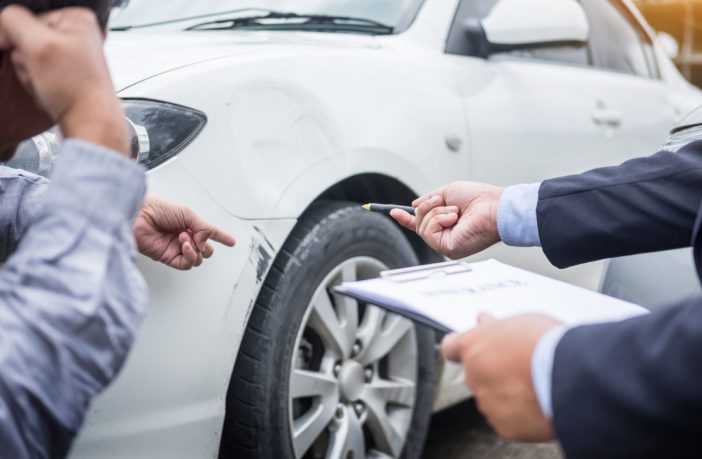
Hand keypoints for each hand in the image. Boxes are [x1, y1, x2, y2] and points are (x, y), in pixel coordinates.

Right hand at [0, 6, 127, 153]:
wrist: (90, 122)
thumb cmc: (78, 90)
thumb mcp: (38, 46)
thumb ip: (14, 21)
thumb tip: (5, 20)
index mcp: (77, 20)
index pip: (25, 19)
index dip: (19, 40)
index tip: (29, 56)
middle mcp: (77, 36)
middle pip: (27, 40)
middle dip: (27, 60)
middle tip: (44, 74)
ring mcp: (71, 57)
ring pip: (29, 59)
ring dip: (31, 74)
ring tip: (50, 84)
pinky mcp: (66, 75)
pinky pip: (37, 74)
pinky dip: (37, 84)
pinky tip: (52, 91)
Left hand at [134, 195, 235, 269]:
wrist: (139, 216)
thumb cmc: (158, 208)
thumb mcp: (188, 214)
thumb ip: (203, 228)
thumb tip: (207, 242)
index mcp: (189, 225)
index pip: (209, 233)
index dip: (221, 237)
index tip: (231, 242)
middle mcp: (184, 238)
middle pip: (206, 250)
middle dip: (206, 245)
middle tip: (197, 237)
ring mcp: (177, 249)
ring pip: (198, 259)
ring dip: (195, 249)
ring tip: (184, 238)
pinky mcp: (168, 258)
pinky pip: (186, 264)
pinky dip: (189, 256)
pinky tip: (184, 246)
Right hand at [390, 182, 503, 258]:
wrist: (495, 207)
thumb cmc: (479, 199)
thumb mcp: (448, 192)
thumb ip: (430, 199)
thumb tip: (413, 206)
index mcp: (447, 224)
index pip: (423, 224)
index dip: (407, 218)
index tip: (394, 211)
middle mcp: (446, 236)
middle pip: (419, 223)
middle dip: (427, 208)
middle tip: (441, 201)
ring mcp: (446, 244)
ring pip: (422, 226)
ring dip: (436, 212)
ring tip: (455, 211)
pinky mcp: (448, 249)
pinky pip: (429, 232)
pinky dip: (439, 219)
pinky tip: (454, 218)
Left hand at [442, 313, 560, 441]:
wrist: (569, 377)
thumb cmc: (547, 345)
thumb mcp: (519, 322)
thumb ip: (496, 327)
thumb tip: (487, 323)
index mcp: (473, 346)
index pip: (451, 347)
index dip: (461, 349)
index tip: (469, 349)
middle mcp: (473, 375)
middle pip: (476, 374)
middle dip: (492, 370)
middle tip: (517, 365)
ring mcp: (487, 402)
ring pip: (492, 397)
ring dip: (506, 393)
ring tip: (535, 384)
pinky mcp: (504, 426)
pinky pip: (507, 419)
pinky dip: (519, 413)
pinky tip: (537, 402)